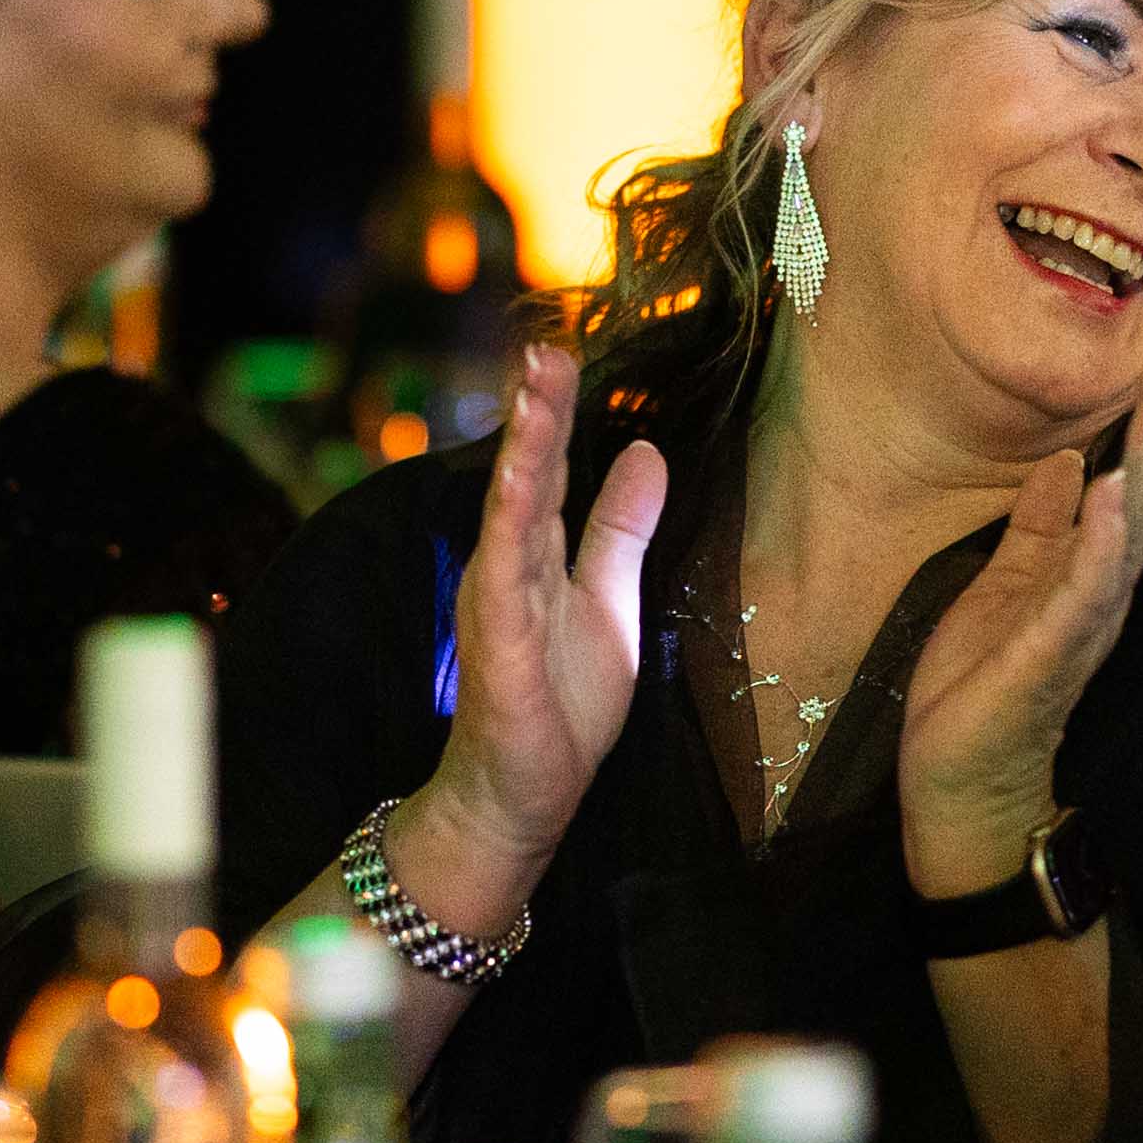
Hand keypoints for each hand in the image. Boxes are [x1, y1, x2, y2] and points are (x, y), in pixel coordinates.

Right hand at [392, 342, 664, 940]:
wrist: (523, 796)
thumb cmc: (559, 705)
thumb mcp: (608, 602)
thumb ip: (618, 529)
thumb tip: (645, 450)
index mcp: (534, 552)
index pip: (547, 467)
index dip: (556, 410)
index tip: (562, 349)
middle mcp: (508, 565)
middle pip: (524, 473)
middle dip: (535, 408)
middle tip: (544, 347)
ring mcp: (499, 602)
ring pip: (510, 511)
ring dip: (522, 448)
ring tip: (534, 390)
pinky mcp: (497, 646)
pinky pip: (504, 577)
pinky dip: (509, 527)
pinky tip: (517, 485)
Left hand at [899, 356, 1142, 896]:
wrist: (961, 792)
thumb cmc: (982, 692)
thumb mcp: (1006, 588)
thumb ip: (1039, 528)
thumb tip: (1068, 461)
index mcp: (1088, 577)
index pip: (1132, 491)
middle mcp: (1100, 598)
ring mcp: (1079, 629)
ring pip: (1126, 540)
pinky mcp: (1045, 659)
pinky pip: (1079, 595)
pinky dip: (1098, 545)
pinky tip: (1108, 496)